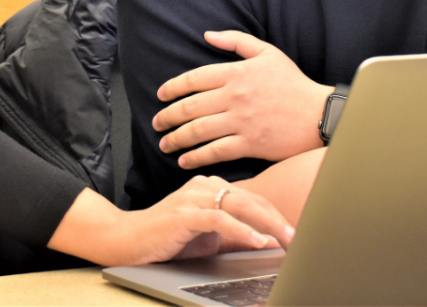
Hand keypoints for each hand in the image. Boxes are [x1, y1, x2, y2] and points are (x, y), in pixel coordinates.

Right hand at [46, 180, 294, 266]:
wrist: (128, 240)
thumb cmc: (167, 237)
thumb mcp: (207, 236)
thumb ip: (234, 233)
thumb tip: (267, 240)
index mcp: (210, 187)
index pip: (252, 198)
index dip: (276, 215)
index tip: (295, 231)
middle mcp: (204, 186)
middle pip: (251, 199)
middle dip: (278, 219)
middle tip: (298, 237)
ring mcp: (193, 197)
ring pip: (239, 205)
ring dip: (266, 224)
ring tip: (285, 239)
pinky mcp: (184, 213)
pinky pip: (219, 218)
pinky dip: (242, 230)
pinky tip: (257, 240)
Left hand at [153, 30, 333, 168]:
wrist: (318, 114)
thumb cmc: (292, 82)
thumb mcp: (267, 52)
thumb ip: (235, 40)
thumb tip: (207, 35)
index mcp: (236, 73)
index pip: (194, 79)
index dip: (172, 88)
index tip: (161, 96)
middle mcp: (235, 97)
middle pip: (190, 107)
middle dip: (167, 116)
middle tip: (156, 123)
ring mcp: (241, 122)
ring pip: (198, 131)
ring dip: (176, 139)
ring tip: (164, 144)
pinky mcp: (250, 144)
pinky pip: (215, 152)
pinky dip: (196, 158)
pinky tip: (185, 161)